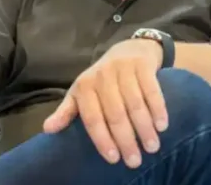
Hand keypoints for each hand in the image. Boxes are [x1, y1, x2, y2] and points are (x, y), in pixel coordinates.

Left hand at [43, 38, 167, 167]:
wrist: (129, 49)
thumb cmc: (103, 79)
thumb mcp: (82, 92)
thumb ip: (66, 111)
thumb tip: (47, 130)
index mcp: (84, 86)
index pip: (92, 117)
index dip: (102, 139)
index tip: (113, 159)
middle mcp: (102, 76)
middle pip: (115, 113)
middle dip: (126, 140)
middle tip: (135, 161)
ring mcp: (123, 68)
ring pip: (134, 104)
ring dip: (144, 128)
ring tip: (153, 147)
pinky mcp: (142, 64)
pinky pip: (151, 90)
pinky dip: (158, 109)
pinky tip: (162, 125)